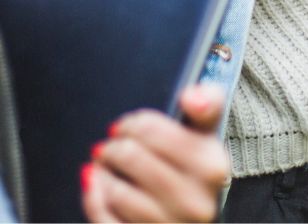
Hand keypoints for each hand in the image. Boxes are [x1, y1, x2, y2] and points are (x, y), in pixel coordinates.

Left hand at [83, 84, 230, 222]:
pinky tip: (98, 187)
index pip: (154, 131)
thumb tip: (191, 96)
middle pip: (131, 156)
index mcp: (212, 167)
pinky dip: (94, 199)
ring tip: (107, 167)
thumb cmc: (193, 178)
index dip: (134, 124)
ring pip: (117, 190)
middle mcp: (196, 201)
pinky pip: (105, 219)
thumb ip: (206, 107)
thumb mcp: (206, 140)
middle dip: (114, 147)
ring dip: (103, 173)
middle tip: (113, 147)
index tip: (129, 127)